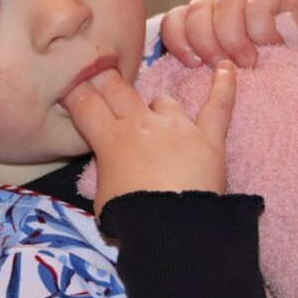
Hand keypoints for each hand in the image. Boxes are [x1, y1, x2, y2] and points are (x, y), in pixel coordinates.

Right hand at [62, 63, 236, 216]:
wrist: (173, 228)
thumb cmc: (131, 218)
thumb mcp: (102, 195)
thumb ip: (107, 169)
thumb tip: (112, 163)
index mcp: (110, 139)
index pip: (86, 104)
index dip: (75, 91)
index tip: (70, 83)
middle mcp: (141, 124)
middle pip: (118, 89)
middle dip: (107, 79)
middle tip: (102, 75)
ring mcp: (176, 126)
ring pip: (163, 100)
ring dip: (157, 108)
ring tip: (159, 123)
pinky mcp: (208, 136)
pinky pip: (218, 106)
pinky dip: (224, 87)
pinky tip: (226, 69)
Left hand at [160, 0, 297, 67]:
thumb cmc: (255, 72)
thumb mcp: (222, 74)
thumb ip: (200, 68)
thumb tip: (177, 81)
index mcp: (198, 19)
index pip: (174, 20)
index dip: (178, 41)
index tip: (193, 65)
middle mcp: (216, 1)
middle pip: (197, 12)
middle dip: (208, 44)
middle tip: (225, 67)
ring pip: (224, 5)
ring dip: (234, 38)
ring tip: (248, 62)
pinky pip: (256, 4)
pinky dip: (260, 28)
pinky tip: (269, 43)